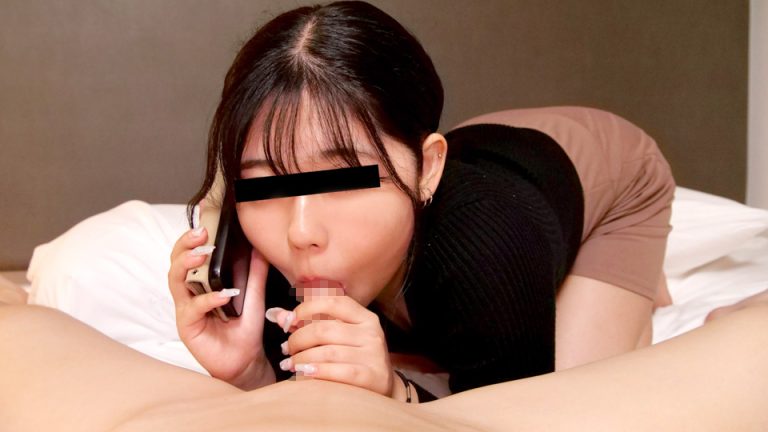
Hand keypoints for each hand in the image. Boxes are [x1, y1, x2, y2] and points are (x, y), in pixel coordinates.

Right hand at [167, 227, 272, 388]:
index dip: (190, 239)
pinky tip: (224, 295)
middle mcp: (189, 294)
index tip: (203, 223)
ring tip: (204, 254)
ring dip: (188, 265)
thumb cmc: (244, 328)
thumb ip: (254, 273)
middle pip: (175, 263)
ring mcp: (186, 310)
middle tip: (200, 234)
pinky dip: (208, 299)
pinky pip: (193, 308)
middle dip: (184, 245)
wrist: (246, 359)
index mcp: (201, 283)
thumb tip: (260, 248)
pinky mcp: (187, 327)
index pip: (188, 255)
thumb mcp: (253, 295)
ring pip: (175, 281)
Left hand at [265, 296, 403, 398]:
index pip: (332, 301)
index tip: (287, 323)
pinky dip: (318, 372)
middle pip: (324, 329)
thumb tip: (274, 314)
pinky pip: (340, 372)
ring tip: (289, 365)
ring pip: (328, 352)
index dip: (305, 309)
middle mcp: (372, 332)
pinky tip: (303, 374)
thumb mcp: (336, 337)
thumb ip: (307, 324)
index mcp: (364, 316)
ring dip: (302, 359)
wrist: (379, 390)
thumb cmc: (351, 359)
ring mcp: (374, 354)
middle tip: (286, 349)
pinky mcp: (374, 376)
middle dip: (298, 339)